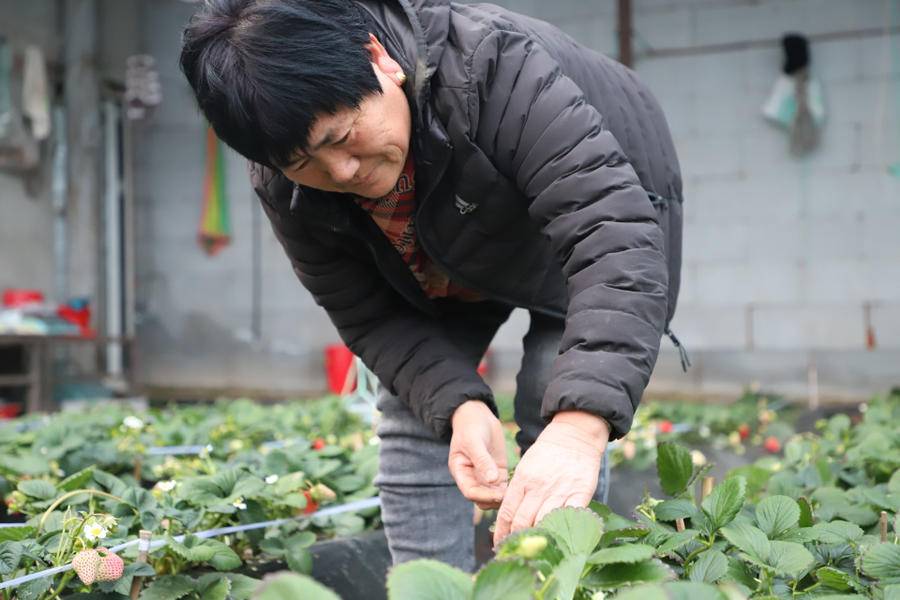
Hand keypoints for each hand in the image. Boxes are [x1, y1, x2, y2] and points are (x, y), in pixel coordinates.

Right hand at [448, 400, 507, 508]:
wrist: (477, 416)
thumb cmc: (470, 427)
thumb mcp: (474, 442)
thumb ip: (482, 461)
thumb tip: (492, 480)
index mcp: (461, 472)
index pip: (470, 491)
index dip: (483, 496)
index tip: (498, 494)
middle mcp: (472, 477)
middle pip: (482, 498)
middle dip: (494, 500)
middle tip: (510, 496)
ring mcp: (485, 476)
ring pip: (493, 495)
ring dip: (503, 496)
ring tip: (516, 494)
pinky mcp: (497, 471)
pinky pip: (503, 486)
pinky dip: (510, 489)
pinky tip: (519, 486)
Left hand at [493, 411, 608, 546]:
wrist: (574, 436)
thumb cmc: (547, 453)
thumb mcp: (525, 466)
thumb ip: (518, 490)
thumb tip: (508, 517)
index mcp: (522, 480)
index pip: (507, 512)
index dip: (501, 532)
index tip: (499, 545)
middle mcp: (538, 487)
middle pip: (522, 521)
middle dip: (516, 539)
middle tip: (515, 549)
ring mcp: (559, 490)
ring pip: (543, 522)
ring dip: (537, 538)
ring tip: (534, 547)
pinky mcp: (580, 493)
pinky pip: (569, 516)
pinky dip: (562, 528)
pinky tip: (557, 536)